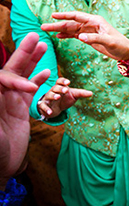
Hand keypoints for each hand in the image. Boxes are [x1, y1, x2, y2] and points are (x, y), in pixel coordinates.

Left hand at [0, 33, 49, 181]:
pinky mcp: (19, 108)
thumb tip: (1, 84)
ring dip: (32, 61)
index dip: (15, 80)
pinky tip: (47, 72)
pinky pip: (30, 89)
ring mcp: (9, 101)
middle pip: (11, 70)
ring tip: (43, 46)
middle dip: (23, 54)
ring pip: (21, 75)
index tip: (30, 90)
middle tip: (35, 37)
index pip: (2, 79)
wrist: (0, 168)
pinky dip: (38, 80)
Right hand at [37, 77, 92, 119]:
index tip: (68, 82)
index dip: (63, 81)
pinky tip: (50, 112)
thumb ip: (81, 93)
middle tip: (66, 90)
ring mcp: (47, 98)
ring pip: (49, 95)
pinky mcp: (43, 106)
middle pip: (55, 87)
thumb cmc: (65, 99)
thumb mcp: (74, 96)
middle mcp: (53, 91)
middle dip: (60, 88)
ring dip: (53, 96)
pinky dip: (46, 109)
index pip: (60, 81)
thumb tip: (91, 93)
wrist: (56, 109)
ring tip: (58, 97)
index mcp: (60, 86)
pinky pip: (43, 106)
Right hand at [41, 12, 128, 60]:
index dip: (64, 15)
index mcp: (96, 21)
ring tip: (47, 31)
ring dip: (60, 30)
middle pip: (71, 23)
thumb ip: (95, 38)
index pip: (77, 16)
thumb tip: (80, 37)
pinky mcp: (89, 38)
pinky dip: (66, 35)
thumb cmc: (120, 44)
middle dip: (57, 24)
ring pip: (71, 29)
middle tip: (44, 26)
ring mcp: (89, 31)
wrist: (126, 51)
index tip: (53, 15)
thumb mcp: (109, 41)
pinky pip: (75, 35)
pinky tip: (58, 37)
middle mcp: (91, 24)